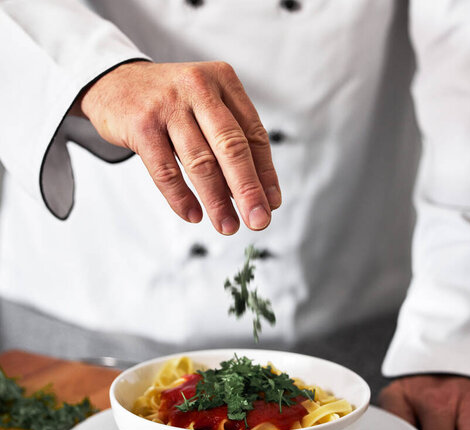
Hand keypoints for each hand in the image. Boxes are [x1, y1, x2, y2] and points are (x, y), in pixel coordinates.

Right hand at [77, 61, 280, 234]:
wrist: (114, 82)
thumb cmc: (171, 103)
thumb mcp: (206, 108)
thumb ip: (231, 142)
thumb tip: (260, 194)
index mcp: (223, 81)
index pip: (253, 133)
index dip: (265, 173)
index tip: (271, 204)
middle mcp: (198, 88)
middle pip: (231, 147)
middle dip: (247, 190)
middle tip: (259, 221)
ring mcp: (168, 105)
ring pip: (200, 162)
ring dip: (217, 201)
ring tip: (227, 226)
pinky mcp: (142, 125)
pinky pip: (166, 170)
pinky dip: (181, 197)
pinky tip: (193, 216)